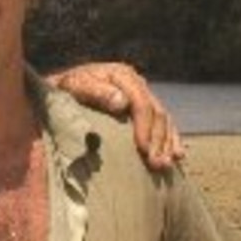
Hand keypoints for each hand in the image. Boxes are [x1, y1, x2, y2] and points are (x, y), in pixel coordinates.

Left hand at [47, 62, 184, 168]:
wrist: (61, 89)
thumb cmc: (65, 91)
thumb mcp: (75, 87)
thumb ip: (96, 93)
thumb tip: (121, 102)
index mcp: (122, 76)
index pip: (141, 103)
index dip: (144, 127)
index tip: (144, 150)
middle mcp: (136, 83)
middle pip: (156, 113)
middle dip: (158, 140)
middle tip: (157, 164)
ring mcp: (142, 94)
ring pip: (164, 120)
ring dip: (167, 143)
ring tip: (166, 164)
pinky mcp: (143, 108)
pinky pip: (164, 123)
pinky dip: (171, 139)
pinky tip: (178, 155)